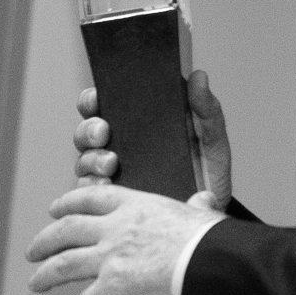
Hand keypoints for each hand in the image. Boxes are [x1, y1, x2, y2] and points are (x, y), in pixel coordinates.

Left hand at [27, 184, 223, 294]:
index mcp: (136, 206)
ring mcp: (109, 258)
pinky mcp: (111, 289)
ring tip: (36, 283)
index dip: (68, 202)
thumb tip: (203, 200)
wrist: (212, 265)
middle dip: (46, 240)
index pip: (92, 198)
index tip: (56, 209)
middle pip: (68, 230)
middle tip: (35, 250)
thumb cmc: (212, 243)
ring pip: (64, 264)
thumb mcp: (202, 216)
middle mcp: (115, 228)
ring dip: (46, 274)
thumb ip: (197, 208)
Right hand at [73, 70, 232, 205]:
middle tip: (103, 132)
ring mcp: (112, 174)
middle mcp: (119, 147)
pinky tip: (107, 184)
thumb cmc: (208, 175)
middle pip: (85, 132)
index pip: (104, 105)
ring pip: (83, 160)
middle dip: (88, 129)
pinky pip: (90, 192)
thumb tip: (199, 77)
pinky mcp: (112, 200)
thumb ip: (206, 109)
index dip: (93, 99)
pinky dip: (94, 187)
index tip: (97, 98)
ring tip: (111, 163)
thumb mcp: (212, 139)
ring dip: (91, 158)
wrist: (208, 217)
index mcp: (137, 126)